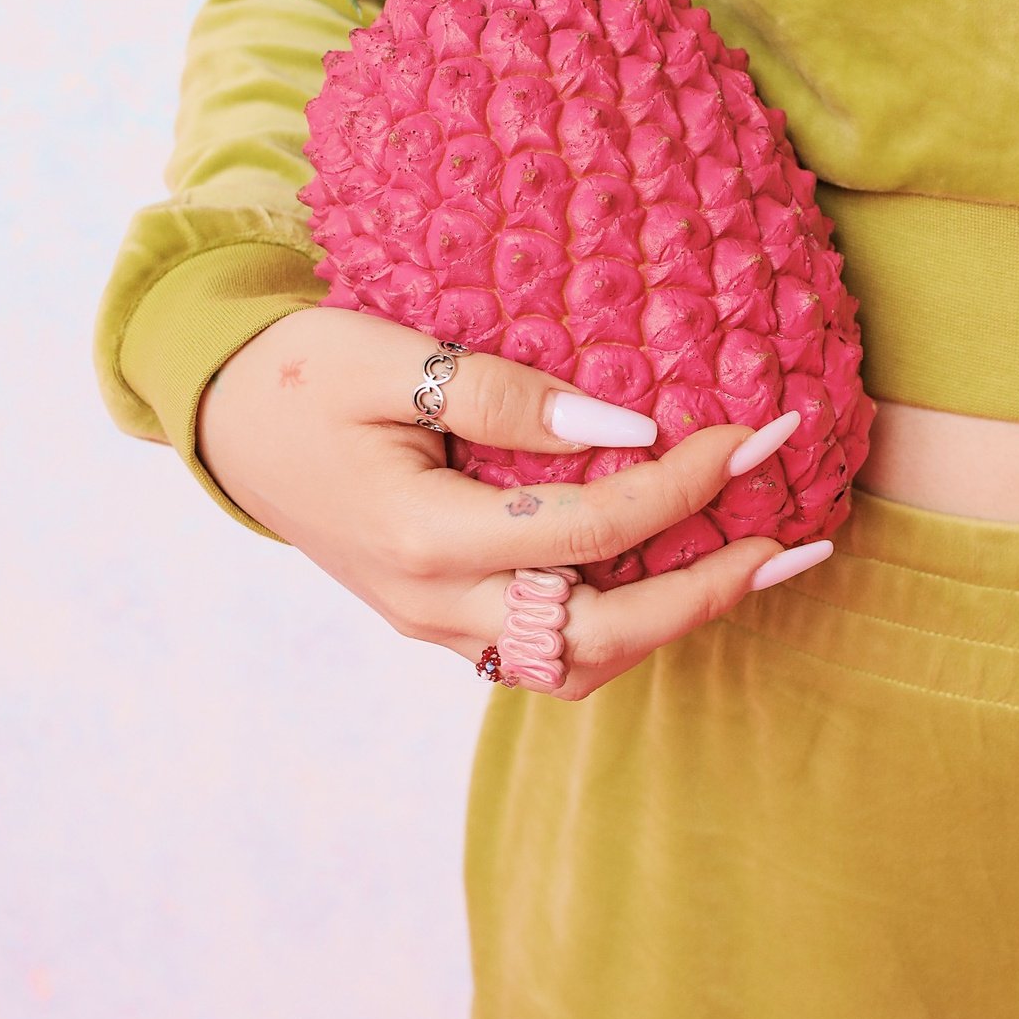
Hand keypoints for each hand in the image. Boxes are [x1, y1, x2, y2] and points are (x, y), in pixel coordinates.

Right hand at [195, 308, 831, 700]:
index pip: (589, 530)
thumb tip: (626, 428)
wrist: (219, 421)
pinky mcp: (438, 620)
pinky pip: (547, 650)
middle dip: (709, 591)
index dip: (684, 486)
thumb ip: (502, 392)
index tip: (754, 435)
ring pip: (578, 664)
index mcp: (421, 536)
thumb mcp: (387, 355)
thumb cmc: (296, 372)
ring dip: (675, 622)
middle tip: (799, 544)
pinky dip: (622, 624)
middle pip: (601, 633)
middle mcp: (431, 603)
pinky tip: (675, 576)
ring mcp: (433, 624)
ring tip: (760, 567)